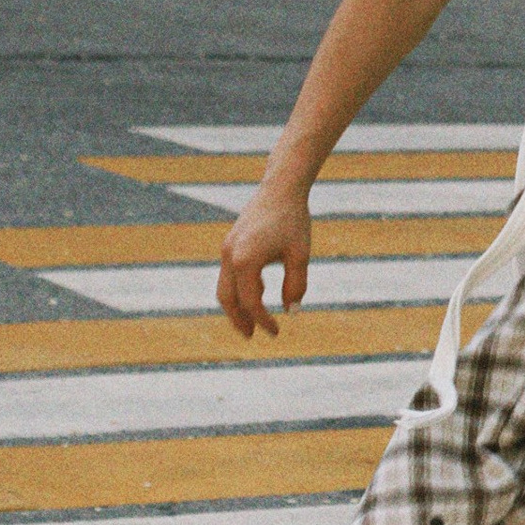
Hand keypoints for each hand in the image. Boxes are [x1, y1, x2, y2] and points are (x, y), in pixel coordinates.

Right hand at [218, 178, 313, 338]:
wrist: (281, 188)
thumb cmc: (294, 220)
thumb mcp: (300, 255)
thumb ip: (296, 285)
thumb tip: (292, 311)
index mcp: (246, 262)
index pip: (251, 303)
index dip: (263, 321)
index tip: (276, 332)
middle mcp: (230, 257)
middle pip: (227, 299)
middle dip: (238, 320)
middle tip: (251, 336)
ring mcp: (227, 249)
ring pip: (224, 287)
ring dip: (236, 306)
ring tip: (250, 320)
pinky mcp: (230, 243)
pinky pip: (229, 273)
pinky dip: (239, 288)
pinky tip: (259, 291)